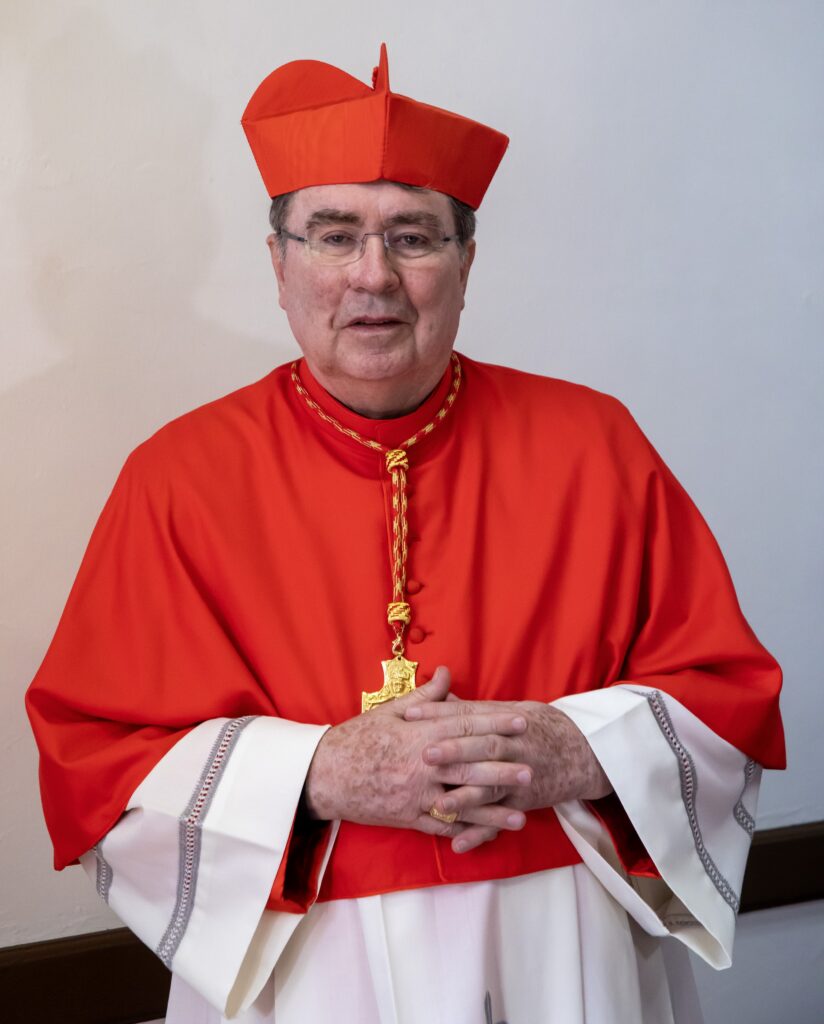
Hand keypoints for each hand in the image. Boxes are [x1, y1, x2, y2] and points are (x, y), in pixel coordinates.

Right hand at [302, 667, 532, 847]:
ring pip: (462, 803)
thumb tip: (447, 673)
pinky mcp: (408, 818)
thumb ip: (424, 698)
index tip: (520, 722)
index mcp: (419, 736)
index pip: (464, 726)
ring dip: (494, 809)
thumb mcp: (389, 713)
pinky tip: (488, 833)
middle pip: (470, 766)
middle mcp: (422, 767)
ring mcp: (416, 795)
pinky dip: (465, 830)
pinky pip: (442, 825)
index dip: (495, 723)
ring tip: (521, 813)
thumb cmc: (356, 739)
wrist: (324, 776)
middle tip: (531, 768)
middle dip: (503, 768)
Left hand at [404, 695, 611, 851]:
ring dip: (465, 797)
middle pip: (482, 747)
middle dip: (454, 751)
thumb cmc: (539, 726)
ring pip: (491, 786)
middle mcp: (514, 746)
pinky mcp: (525, 800)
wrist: (584, 751)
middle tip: (425, 754)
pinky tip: (458, 844)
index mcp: (505, 720)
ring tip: (440, 805)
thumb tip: (439, 695)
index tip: (410, 714)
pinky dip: (480, 833)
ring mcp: (520, 775)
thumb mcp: (510, 709)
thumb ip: (474, 709)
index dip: (440, 714)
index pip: (469, 715)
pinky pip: (500, 819)